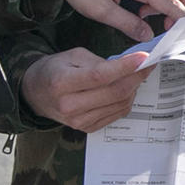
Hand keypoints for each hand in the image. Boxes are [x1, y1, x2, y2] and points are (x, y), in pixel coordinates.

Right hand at [21, 47, 158, 132]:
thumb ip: (98, 61)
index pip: (100, 76)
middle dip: (137, 77)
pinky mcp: (87, 128)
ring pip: (120, 104)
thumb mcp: (71, 56)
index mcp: (62, 83)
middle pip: (115, 92)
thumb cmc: (54, 70)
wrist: (36, 94)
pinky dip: (126, 100)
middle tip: (148, 64)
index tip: (143, 57)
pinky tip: (126, 88)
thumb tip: (127, 65)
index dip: (125, 67)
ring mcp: (79, 121)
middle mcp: (69, 105)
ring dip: (134, 88)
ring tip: (136, 74)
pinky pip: (116, 114)